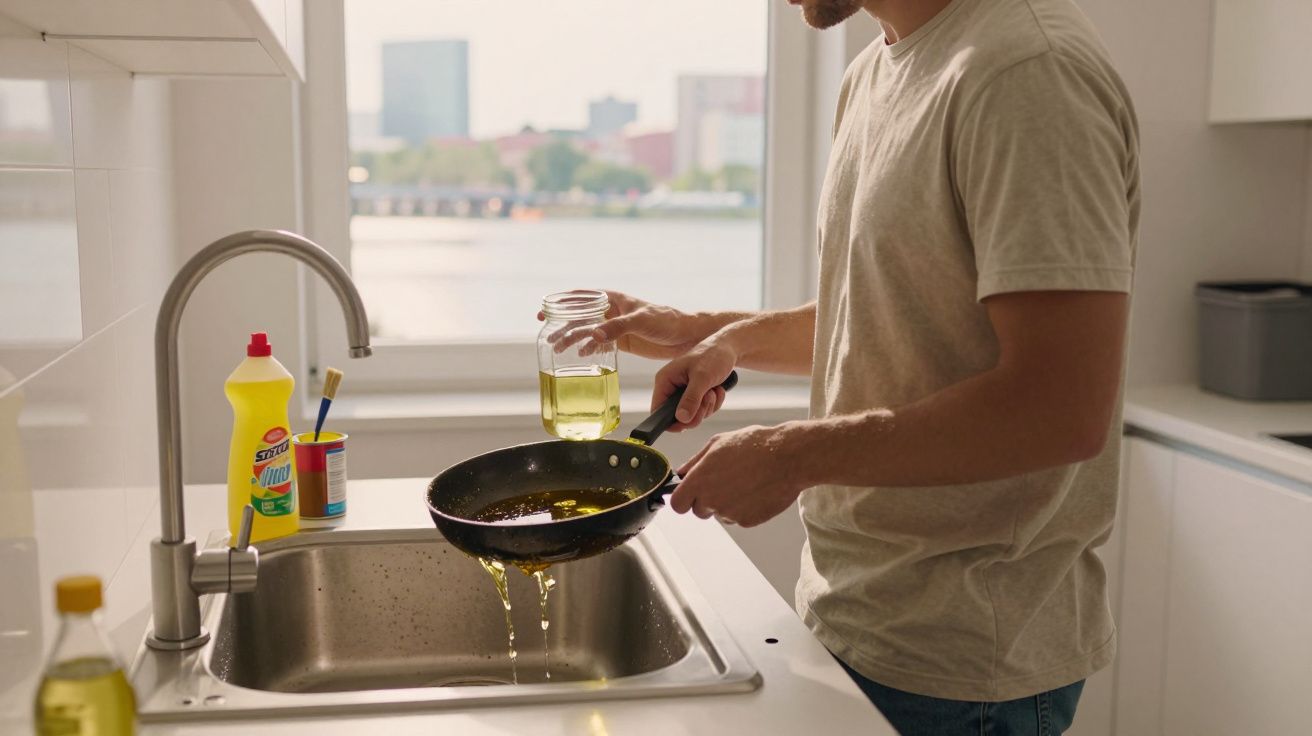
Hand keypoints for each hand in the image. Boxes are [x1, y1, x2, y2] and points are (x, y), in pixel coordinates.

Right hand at [537, 291, 713, 359]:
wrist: (687, 337)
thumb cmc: (667, 320)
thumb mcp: (641, 321)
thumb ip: (617, 327)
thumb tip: (593, 333)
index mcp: (614, 299)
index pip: (582, 296)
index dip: (561, 302)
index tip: (545, 311)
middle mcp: (612, 311)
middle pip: (580, 316)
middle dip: (563, 325)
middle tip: (550, 337)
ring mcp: (616, 327)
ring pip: (588, 330)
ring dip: (573, 339)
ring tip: (559, 349)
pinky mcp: (623, 341)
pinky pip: (600, 343)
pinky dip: (589, 348)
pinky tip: (582, 355)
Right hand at [652, 338, 737, 430]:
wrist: (728, 349)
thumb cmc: (713, 356)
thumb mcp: (702, 377)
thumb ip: (691, 399)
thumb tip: (681, 419)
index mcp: (665, 380)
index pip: (657, 410)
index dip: (670, 422)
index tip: (687, 423)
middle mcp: (671, 388)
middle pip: (677, 418)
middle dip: (697, 412)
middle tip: (708, 397)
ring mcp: (683, 393)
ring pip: (692, 416)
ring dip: (707, 407)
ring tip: (713, 389)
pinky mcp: (695, 396)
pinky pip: (702, 411)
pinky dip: (713, 404)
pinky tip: (717, 390)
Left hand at [668, 423, 807, 527]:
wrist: (788, 457)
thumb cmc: (755, 445)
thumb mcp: (718, 443)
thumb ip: (695, 461)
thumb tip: (682, 472)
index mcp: (700, 481)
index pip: (677, 504)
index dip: (683, 498)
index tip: (690, 493)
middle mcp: (712, 500)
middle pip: (698, 511)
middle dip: (706, 500)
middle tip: (724, 481)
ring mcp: (730, 513)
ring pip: (720, 514)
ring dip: (726, 503)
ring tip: (744, 481)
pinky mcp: (748, 521)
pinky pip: (739, 518)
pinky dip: (744, 508)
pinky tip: (755, 490)